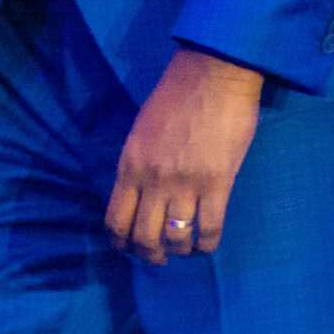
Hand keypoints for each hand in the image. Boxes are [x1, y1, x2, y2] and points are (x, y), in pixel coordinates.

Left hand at [105, 47, 263, 265]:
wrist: (213, 76)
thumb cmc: (175, 97)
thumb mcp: (141, 130)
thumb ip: (138, 163)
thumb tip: (141, 193)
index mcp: (130, 165)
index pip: (116, 217)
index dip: (120, 240)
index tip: (128, 246)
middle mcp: (152, 180)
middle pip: (143, 235)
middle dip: (149, 255)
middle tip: (157, 258)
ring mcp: (185, 184)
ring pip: (176, 238)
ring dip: (178, 252)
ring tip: (183, 251)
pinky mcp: (217, 184)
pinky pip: (210, 228)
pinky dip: (207, 244)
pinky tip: (207, 245)